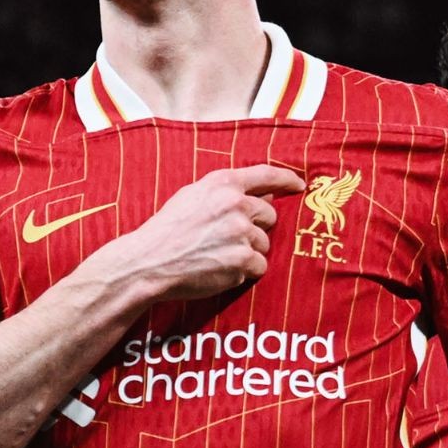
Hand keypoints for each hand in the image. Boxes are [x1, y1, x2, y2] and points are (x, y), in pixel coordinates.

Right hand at [94, 164, 304, 301]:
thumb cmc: (168, 231)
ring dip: (248, 253)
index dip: (287, 180)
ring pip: (264, 245)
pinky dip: (244, 272)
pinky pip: (259, 267)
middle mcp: (236, 204)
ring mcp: (241, 232)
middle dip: (256, 229)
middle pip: (270, 216)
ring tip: (217, 255)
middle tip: (229, 239)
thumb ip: (227, 193)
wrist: (148, 262)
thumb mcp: (193, 197)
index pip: (266, 175)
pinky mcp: (243, 260)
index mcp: (222, 183)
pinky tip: (219, 269)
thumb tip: (266, 197)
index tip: (299, 186)